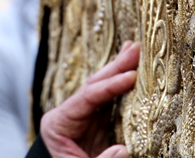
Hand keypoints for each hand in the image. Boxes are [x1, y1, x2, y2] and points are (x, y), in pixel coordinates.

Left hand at [40, 40, 139, 157]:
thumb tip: (125, 149)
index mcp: (58, 123)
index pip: (86, 97)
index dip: (110, 86)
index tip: (131, 77)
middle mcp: (70, 113)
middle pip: (94, 84)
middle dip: (116, 66)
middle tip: (136, 48)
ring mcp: (83, 115)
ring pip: (103, 86)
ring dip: (121, 68)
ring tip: (136, 49)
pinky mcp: (96, 121)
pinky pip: (112, 98)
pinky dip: (123, 84)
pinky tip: (133, 70)